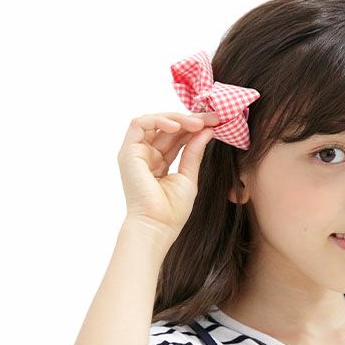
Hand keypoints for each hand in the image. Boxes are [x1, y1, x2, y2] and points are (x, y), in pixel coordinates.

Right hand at [116, 110, 218, 244]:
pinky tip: (177, 126)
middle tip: (212, 118)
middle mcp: (146, 156)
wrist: (158, 226)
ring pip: (154, 122)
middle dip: (191, 120)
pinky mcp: (128, 152)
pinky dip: (158, 120)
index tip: (216, 124)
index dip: (195, 128)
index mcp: (159, 163)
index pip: (177, 137)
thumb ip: (194, 153)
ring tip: (197, 123)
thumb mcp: (189, 177)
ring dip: (177, 118)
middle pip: (168, 128)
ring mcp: (136, 153)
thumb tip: (207, 131)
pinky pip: (139, 124)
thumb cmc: (172, 210)